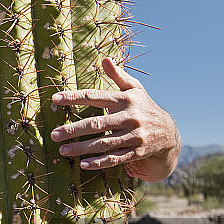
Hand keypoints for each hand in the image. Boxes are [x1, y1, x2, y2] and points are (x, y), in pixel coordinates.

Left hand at [50, 58, 180, 181]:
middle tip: (54, 134)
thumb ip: (118, 75)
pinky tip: (83, 164)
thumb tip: (105, 58)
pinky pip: (115, 159)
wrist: (169, 132)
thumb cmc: (144, 107)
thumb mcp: (135, 89)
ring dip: (82, 148)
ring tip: (62, 150)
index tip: (55, 99)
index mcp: (125, 100)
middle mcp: (129, 117)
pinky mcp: (136, 152)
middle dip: (74, 129)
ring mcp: (133, 136)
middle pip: (97, 124)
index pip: (95, 96)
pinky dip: (99, 162)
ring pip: (104, 143)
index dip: (74, 97)